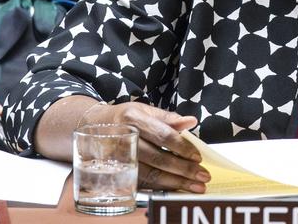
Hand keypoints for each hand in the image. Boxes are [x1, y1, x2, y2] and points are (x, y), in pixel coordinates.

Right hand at [82, 102, 207, 192]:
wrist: (94, 126)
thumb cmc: (124, 118)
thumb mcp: (144, 110)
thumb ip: (168, 118)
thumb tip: (191, 121)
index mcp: (134, 119)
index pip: (163, 135)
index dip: (182, 147)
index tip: (197, 156)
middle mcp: (125, 139)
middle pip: (158, 158)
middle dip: (183, 169)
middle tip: (202, 175)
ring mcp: (119, 158)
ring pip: (151, 174)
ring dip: (176, 182)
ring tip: (195, 186)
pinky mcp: (118, 172)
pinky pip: (143, 182)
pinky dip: (162, 186)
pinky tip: (176, 187)